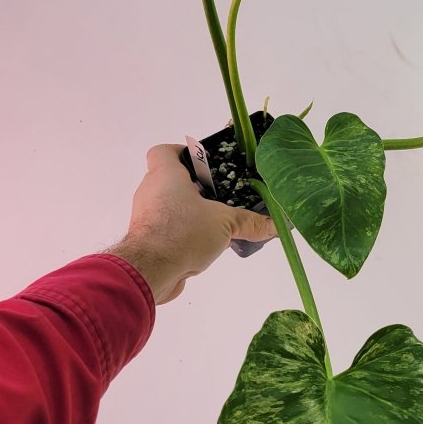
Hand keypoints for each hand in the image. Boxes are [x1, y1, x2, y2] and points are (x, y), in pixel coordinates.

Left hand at [107, 144, 277, 304]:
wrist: (149, 272)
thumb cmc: (183, 231)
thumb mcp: (225, 223)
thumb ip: (250, 222)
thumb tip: (276, 225)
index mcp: (165, 175)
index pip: (164, 151)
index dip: (182, 153)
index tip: (204, 164)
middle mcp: (151, 192)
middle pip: (172, 181)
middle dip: (197, 188)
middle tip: (222, 196)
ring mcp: (146, 218)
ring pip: (171, 208)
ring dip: (192, 214)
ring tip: (219, 223)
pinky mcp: (147, 242)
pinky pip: (168, 230)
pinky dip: (184, 234)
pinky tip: (206, 246)